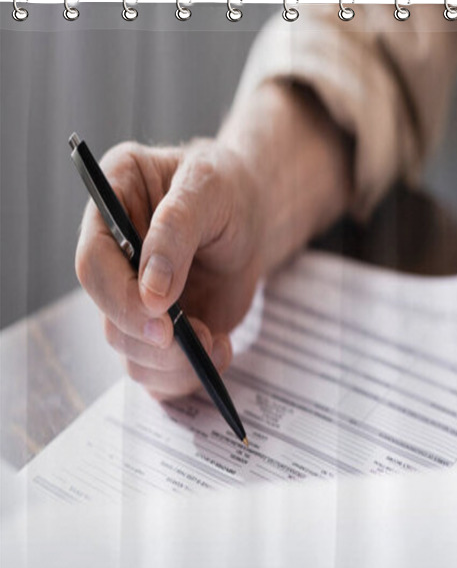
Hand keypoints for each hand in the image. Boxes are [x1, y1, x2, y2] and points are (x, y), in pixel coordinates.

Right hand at [75, 83, 351, 398]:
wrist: (251, 217)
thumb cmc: (226, 191)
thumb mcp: (207, 191)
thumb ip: (175, 233)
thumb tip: (151, 295)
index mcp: (110, 208)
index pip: (93, 265)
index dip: (122, 298)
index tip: (163, 321)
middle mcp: (113, 260)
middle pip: (109, 317)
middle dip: (155, 342)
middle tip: (202, 339)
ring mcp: (134, 298)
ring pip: (131, 353)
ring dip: (175, 363)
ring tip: (218, 342)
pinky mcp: (159, 329)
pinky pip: (157, 371)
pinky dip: (187, 376)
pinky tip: (219, 351)